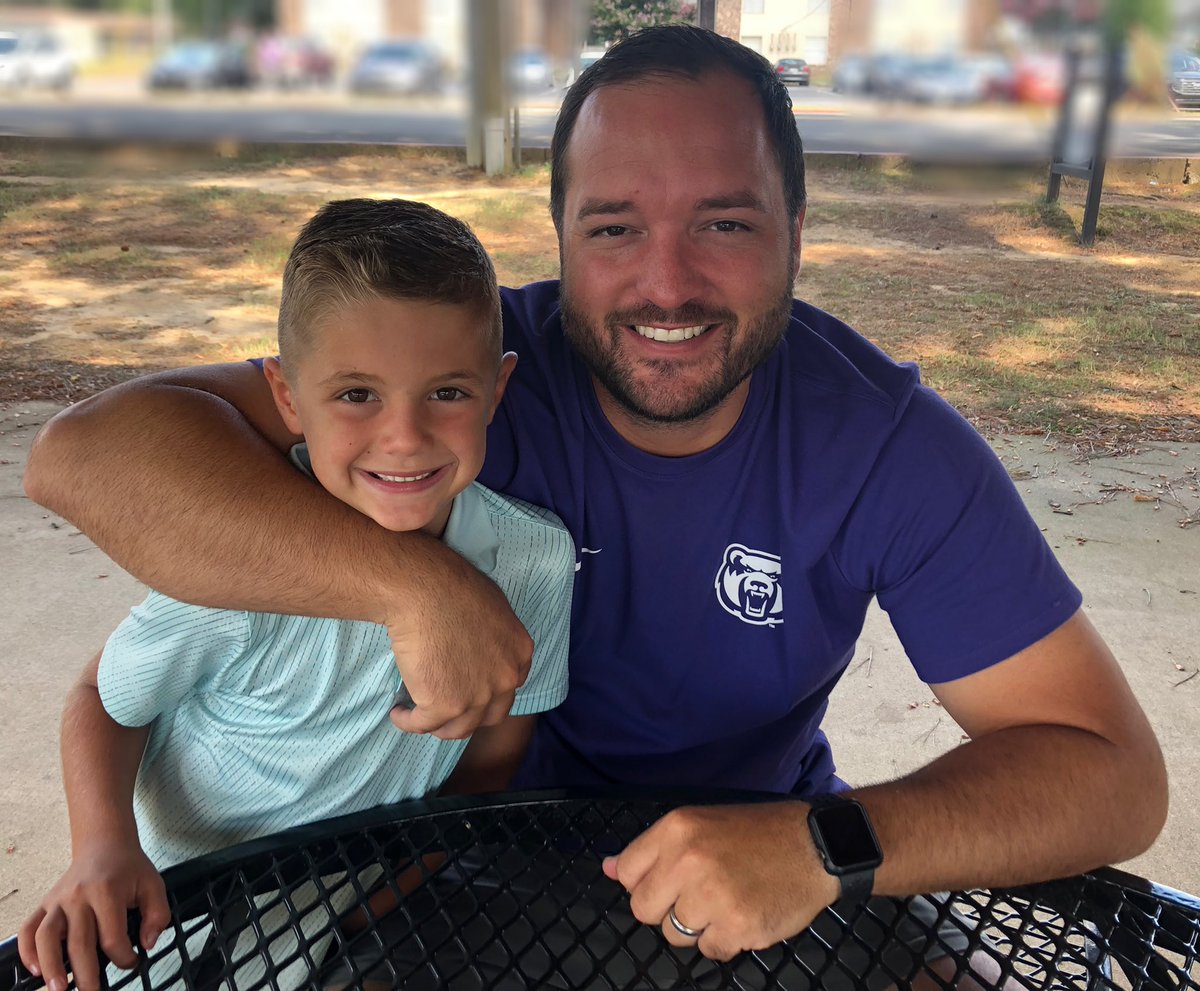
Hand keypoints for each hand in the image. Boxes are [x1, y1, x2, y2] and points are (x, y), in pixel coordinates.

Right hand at [18, 843, 168, 990]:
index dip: (124, 957)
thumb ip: (158, 915)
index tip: (132, 961)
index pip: (113, 936)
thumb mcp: (154, 885)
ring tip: (58, 989)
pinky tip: (35, 969)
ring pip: (46, 937)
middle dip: (86, 974)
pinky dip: (27, 950)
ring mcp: (58, 900)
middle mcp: (78, 896)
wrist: (105, 845)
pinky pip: (28, 929)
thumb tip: (147, 943)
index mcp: (108, 891)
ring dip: (51, 965)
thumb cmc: (129, 868)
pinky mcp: (45, 903)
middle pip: (79, 942)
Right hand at [387, 550, 532, 739]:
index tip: (467, 692)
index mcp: (519, 653)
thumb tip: (476, 645)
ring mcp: (478, 695)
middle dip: (468, 715)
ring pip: (459, 728)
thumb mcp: (490, 607)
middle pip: (490, 715)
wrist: (424, 590)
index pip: (509, 687)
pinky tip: (398, 712)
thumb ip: (492, 635)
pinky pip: (424, 724)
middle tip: (445, 708)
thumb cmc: (450, 585)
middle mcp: (506, 679)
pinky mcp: (446, 704)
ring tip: (420, 714)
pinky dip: (409, 722)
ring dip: (439, 725)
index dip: (487, 694)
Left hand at [601, 802, 839, 960]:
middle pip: (643, 909)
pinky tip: (744, 914)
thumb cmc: (756, 833)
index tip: (667, 881)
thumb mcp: (700, 823)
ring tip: (726, 901)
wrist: (813, 844)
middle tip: (698, 894)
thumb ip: (653, 849)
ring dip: (698, 926)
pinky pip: (710, 950)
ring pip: (675, 934)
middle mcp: (689, 860)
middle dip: (666, 909)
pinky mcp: (737, 926)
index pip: (626, 872)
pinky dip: (725, 940)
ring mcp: (712, 895)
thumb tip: (607, 868)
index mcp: (676, 829)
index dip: (644, 882)